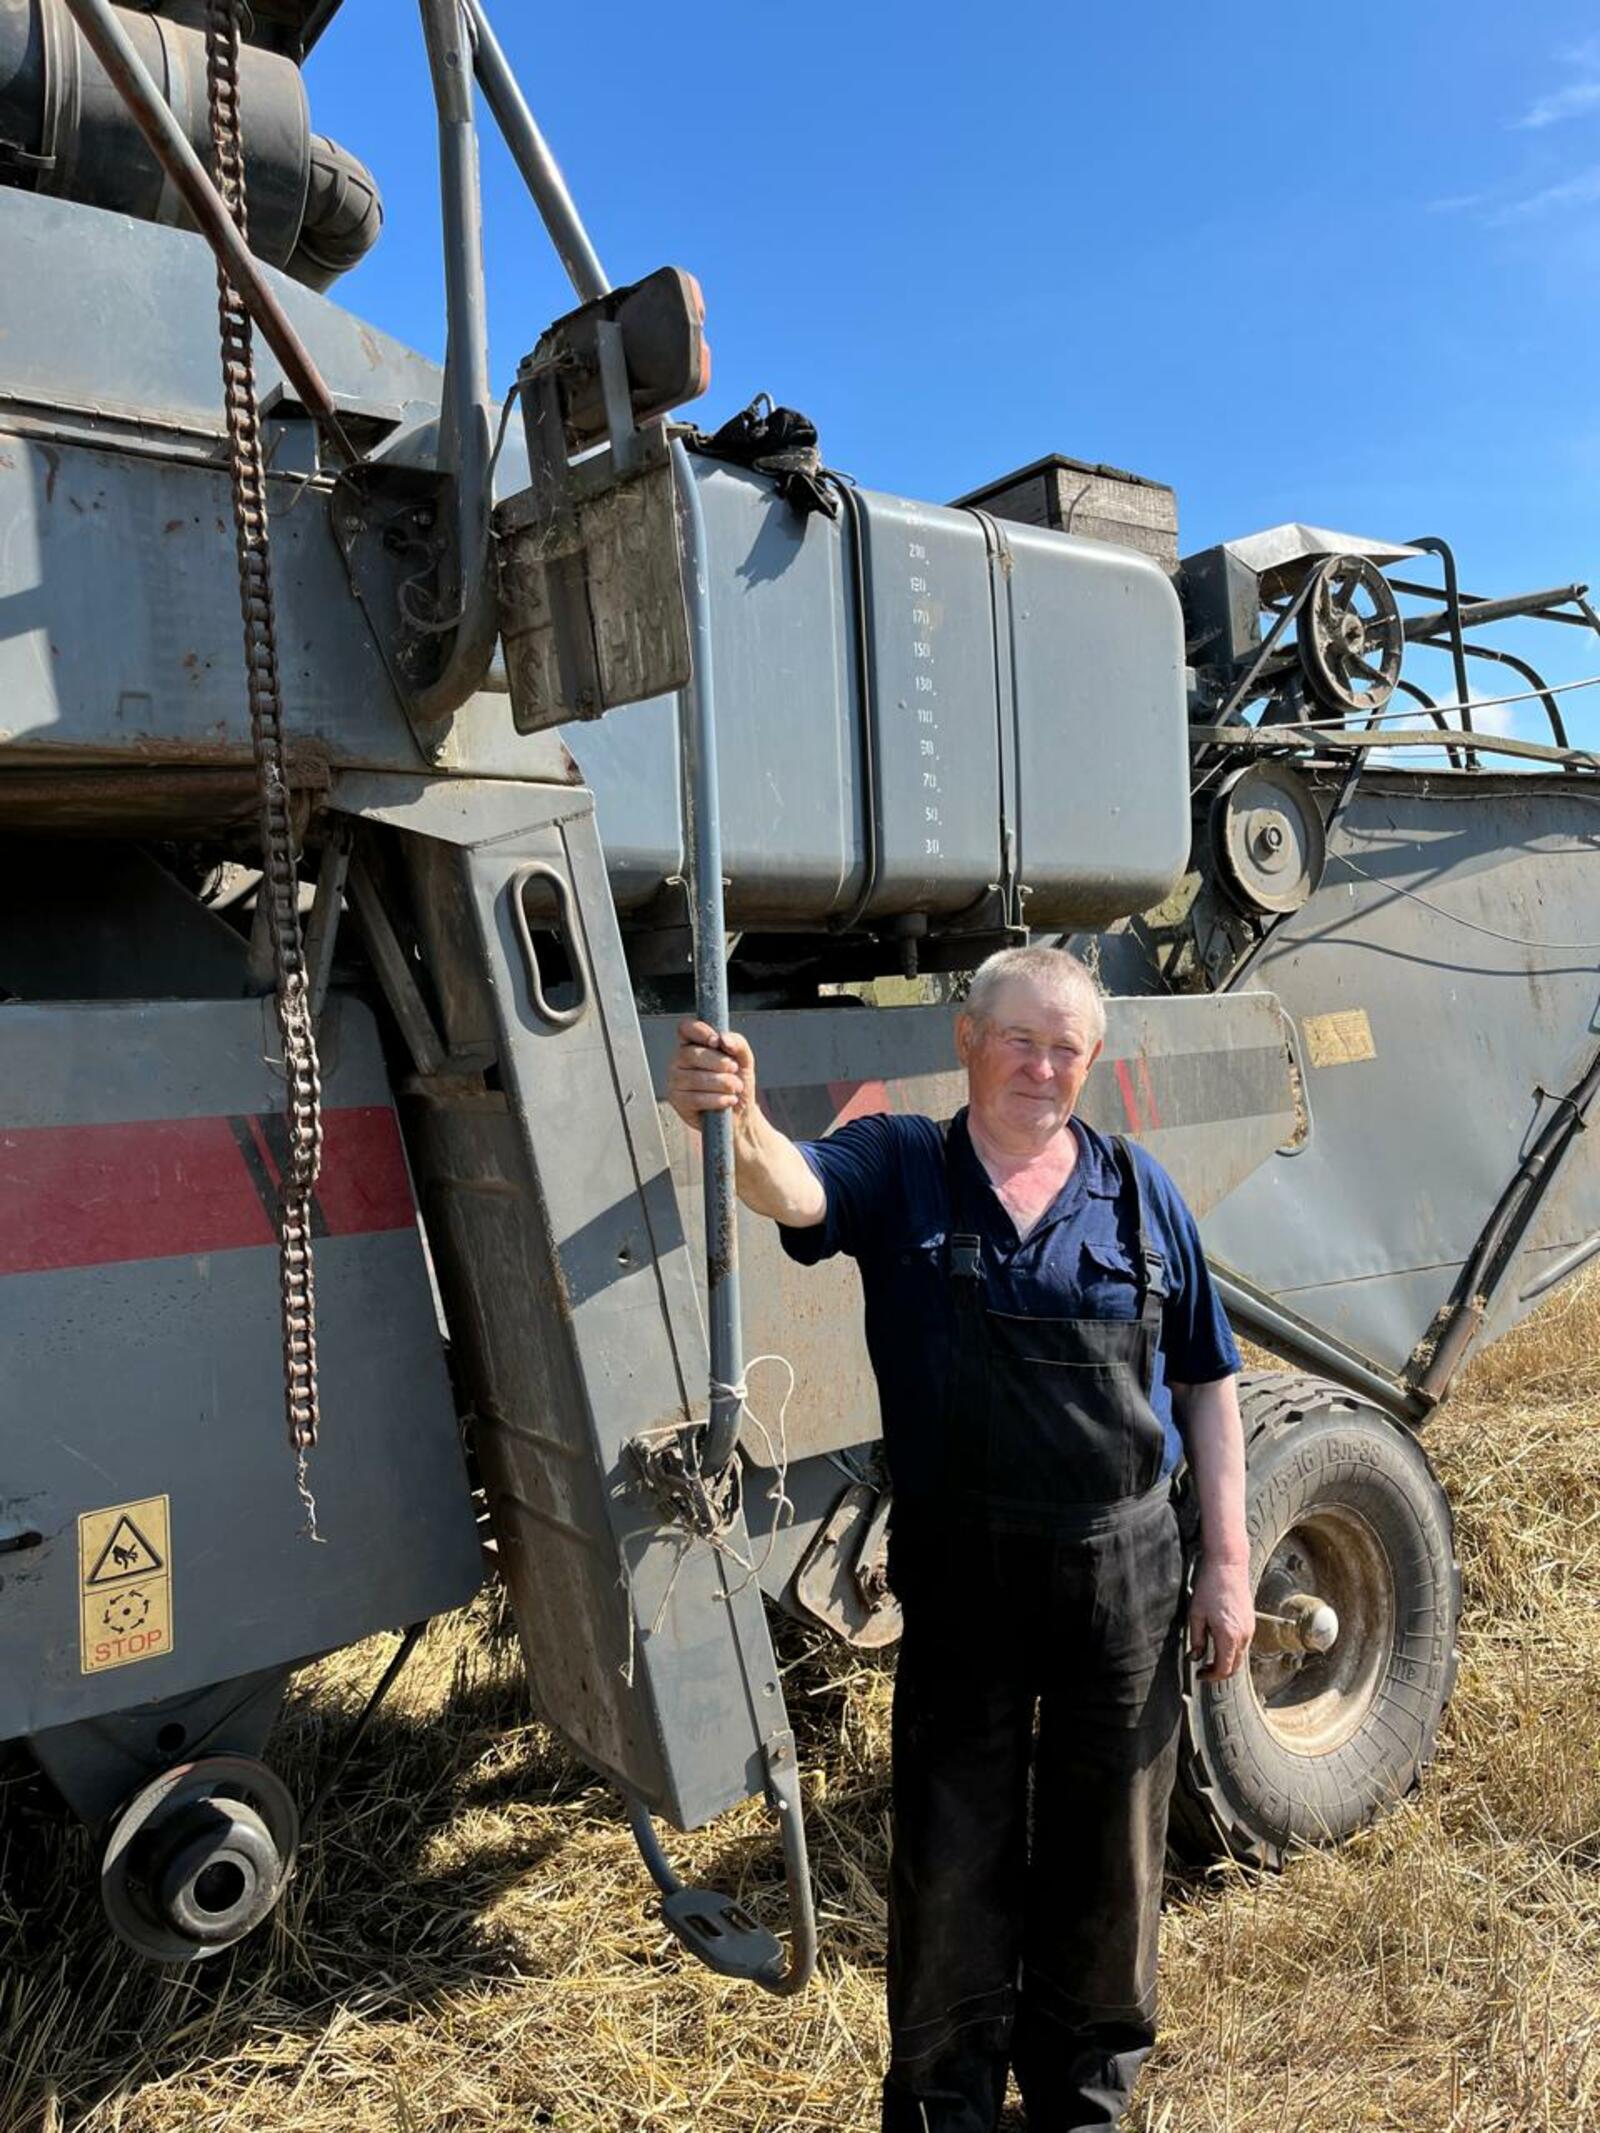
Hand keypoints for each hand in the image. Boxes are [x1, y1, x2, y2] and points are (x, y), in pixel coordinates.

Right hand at [666, 1017, 756, 1129]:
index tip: (716, 1042)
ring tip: (735, 1088)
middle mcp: (680, 1060)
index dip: (700, 1032)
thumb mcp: (744, 1059)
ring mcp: (675, 1081)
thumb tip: (722, 1038)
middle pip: (691, 1054)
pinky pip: (695, 1098)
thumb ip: (737, 1042)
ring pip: (695, 1078)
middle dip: (718, 1062)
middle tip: (734, 1070)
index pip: (686, 1028)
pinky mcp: (677, 1101)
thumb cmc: (738, 1084)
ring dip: (722, 1084)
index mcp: (693, 1044)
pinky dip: (716, 1100)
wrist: (741, 1114)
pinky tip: (727, 1101)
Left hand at [1189, 1557, 1254, 1682]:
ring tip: (1209, 1656)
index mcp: (1229, 1636)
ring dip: (1226, 1661)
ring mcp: (1249, 1629)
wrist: (1228, 1566)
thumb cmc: (1210, 1587)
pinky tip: (1219, 1642)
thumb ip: (1196, 1639)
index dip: (1211, 1677)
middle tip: (1204, 1670)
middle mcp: (1243, 1636)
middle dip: (1219, 1673)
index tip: (1200, 1674)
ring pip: (1240, 1657)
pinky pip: (1243, 1645)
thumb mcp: (1196, 1614)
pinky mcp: (1251, 1623)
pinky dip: (1232, 1650)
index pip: (1224, 1670)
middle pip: (1234, 1667)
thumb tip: (1196, 1656)